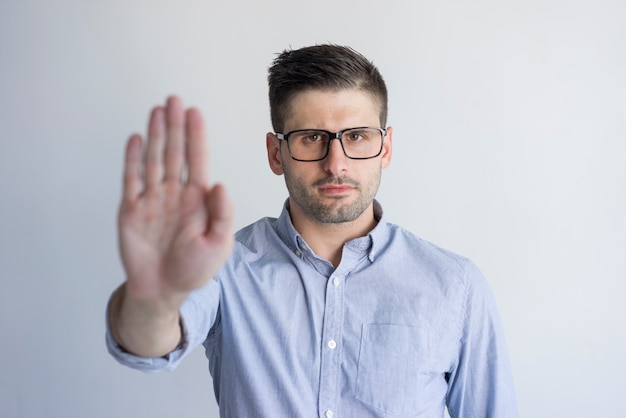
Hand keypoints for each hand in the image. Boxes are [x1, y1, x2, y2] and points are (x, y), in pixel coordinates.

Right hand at [118, 96, 233, 307]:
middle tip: (174, 100)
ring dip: (155, 135)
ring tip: (157, 110)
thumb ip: (221, 214)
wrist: (163, 290)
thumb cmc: (194, 269)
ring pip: (153, 160)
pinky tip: (136, 138)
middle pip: (174, 152)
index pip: (197, 160)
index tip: (195, 112)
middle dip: (175, 126)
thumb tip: (219, 184)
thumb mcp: (218, 244)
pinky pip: (132, 179)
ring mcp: (153, 200)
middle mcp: (175, 194)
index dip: (195, 136)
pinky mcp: (131, 210)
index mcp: (197, 200)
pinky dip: (133, 159)